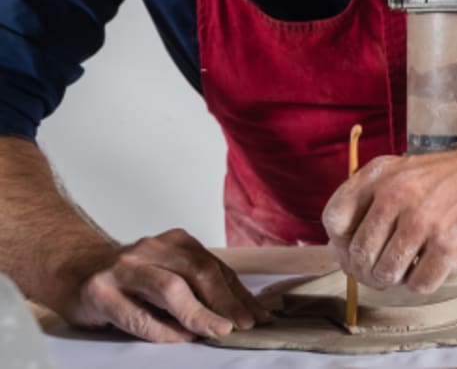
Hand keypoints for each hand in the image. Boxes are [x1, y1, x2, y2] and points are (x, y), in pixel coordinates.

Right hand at [55, 228, 269, 342]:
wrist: (73, 269)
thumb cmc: (131, 278)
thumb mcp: (168, 271)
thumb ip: (199, 285)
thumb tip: (243, 310)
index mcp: (176, 241)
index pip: (216, 268)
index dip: (240, 293)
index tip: (260, 315)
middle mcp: (152, 248)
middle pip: (199, 271)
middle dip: (227, 300)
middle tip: (245, 324)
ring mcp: (125, 267)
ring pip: (171, 288)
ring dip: (199, 313)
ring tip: (219, 330)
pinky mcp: (100, 291)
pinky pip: (138, 314)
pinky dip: (163, 329)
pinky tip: (181, 339)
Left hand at [322, 121, 456, 293]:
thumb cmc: (456, 174)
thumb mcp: (406, 169)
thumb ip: (374, 200)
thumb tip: (345, 252)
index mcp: (381, 174)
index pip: (334, 218)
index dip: (341, 243)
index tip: (357, 250)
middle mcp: (397, 193)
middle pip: (359, 254)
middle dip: (369, 271)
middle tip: (385, 271)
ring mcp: (424, 219)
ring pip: (386, 274)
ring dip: (396, 279)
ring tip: (411, 268)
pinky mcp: (451, 243)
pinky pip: (419, 284)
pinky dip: (423, 283)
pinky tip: (434, 268)